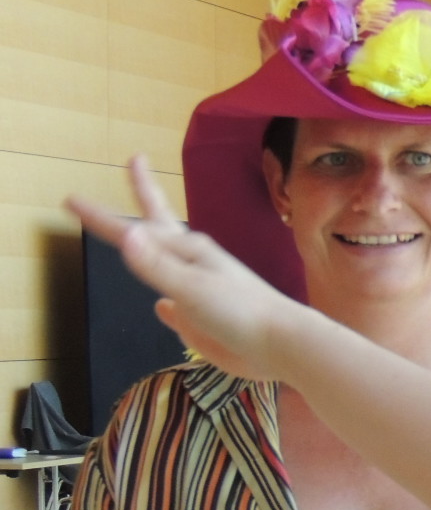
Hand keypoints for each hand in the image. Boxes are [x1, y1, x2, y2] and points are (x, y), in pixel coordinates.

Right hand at [66, 156, 310, 381]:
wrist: (280, 346)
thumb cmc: (240, 311)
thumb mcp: (192, 287)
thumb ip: (157, 266)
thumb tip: (127, 235)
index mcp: (188, 252)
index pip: (133, 231)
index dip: (101, 218)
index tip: (70, 199)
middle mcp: (191, 266)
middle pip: (157, 227)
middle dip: (143, 196)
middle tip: (134, 162)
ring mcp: (196, 294)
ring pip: (164, 269)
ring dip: (150, 252)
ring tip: (140, 236)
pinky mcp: (202, 323)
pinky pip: (176, 310)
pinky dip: (166, 307)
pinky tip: (162, 308)